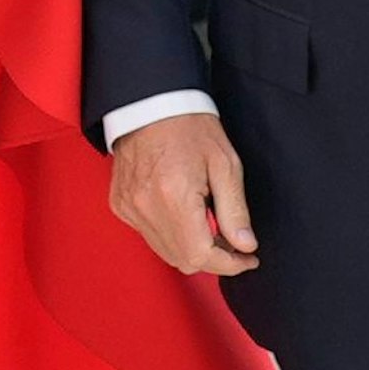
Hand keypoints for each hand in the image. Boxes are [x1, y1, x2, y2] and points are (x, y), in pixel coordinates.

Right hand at [109, 114, 258, 276]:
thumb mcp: (225, 165)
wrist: (151, 105)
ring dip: (191, 248)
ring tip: (209, 225)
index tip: (247, 259)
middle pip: (183, 260)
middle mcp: (146, 208)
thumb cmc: (190, 128)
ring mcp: (129, 208)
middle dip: (213, 258)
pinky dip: (170, 234)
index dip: (229, 264)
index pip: (201, 256)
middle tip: (233, 241)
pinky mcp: (121, 206)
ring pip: (166, 252)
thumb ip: (235, 211)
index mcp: (173, 197)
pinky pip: (149, 235)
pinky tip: (183, 213)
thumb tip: (245, 246)